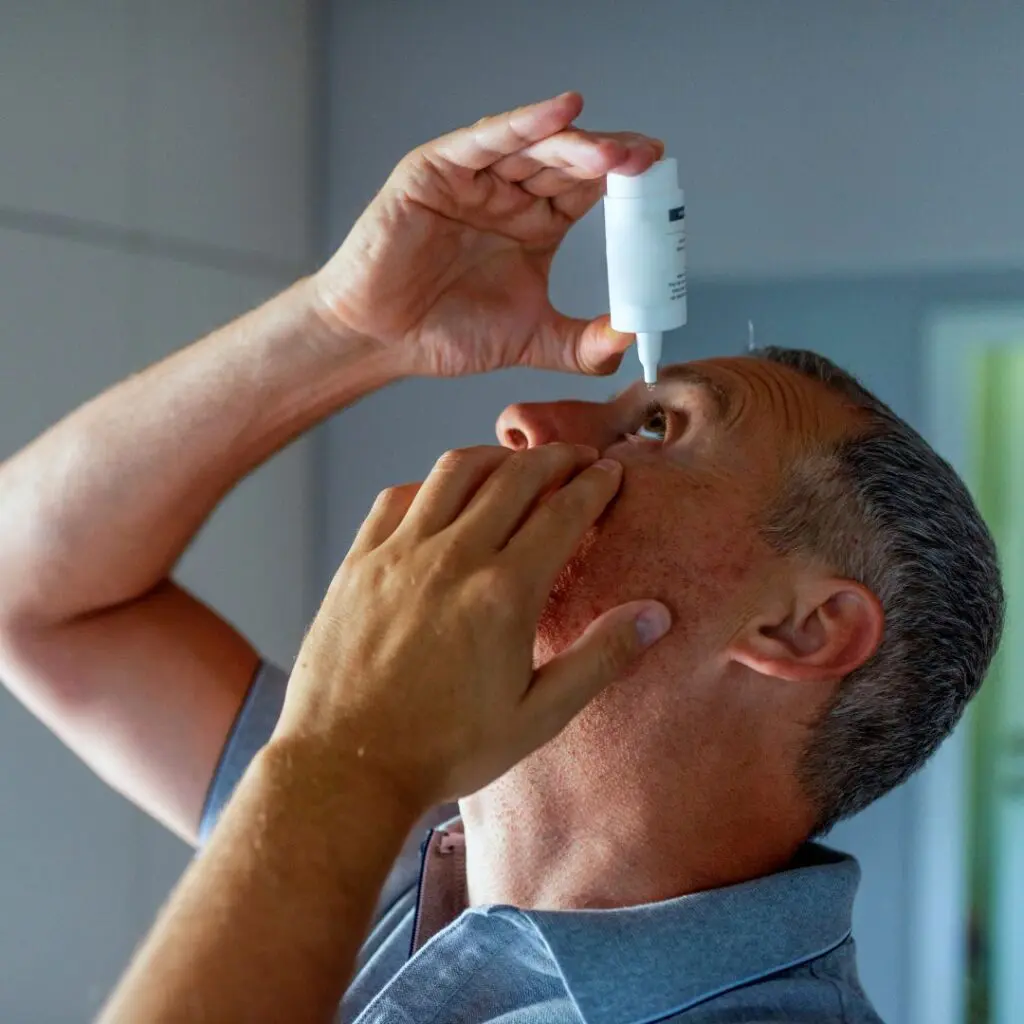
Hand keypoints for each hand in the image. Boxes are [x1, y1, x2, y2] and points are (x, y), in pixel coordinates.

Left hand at [273, 444, 670, 809]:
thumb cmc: (444, 749)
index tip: (611, 472)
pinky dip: (430, 483)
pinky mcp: (359, 561)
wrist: (346, 766)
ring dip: (495, 458)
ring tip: (516, 463)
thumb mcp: (537, 717)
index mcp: (503, 593)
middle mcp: (453, 557)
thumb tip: (655, 616)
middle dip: (555, 457)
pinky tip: (443, 495)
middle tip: (577, 456)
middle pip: (515, 477)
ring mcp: (399, 553)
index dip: (595, 485)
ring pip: (454, 471)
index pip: (563, 513)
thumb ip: (600, 659)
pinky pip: (398, 496)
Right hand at [313, 92, 663, 377]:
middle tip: (647, 161)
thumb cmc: (446, 334)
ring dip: (576, 145)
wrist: (383, 341)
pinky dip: (523, 123)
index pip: (589, 189)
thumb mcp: (532, 340)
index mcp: (536, 224)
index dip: (624, 182)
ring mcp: (475, 179)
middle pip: (569, 162)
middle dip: (610, 158)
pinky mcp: (436, 170)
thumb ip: (582, 344)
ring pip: (533, 147)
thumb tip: (633, 338)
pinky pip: (485, 140)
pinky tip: (563, 113)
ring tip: (614, 153)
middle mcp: (510, 194)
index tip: (659, 183)